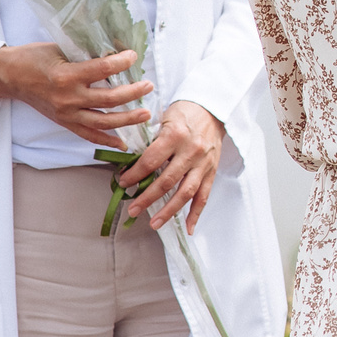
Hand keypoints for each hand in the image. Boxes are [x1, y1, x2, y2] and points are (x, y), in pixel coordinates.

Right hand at [0, 45, 151, 146]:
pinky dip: (107, 140)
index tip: (134, 56)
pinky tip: (124, 143)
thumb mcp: (60, 49)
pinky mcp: (64, 122)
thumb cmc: (34, 58)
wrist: (9, 76)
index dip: (122, 62)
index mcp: (66, 76)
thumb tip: (117, 50)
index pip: (102, 69)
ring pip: (103, 122)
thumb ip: (87, 54)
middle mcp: (67, 98)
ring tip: (145, 114)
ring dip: (127, 119)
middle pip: (108, 99)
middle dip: (133, 93)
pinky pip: (88, 135)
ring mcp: (66, 114)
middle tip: (148, 86)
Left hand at [120, 99, 223, 233]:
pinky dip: (196, 213)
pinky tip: (188, 228)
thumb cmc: (185, 112)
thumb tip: (132, 166)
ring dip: (169, 210)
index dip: (134, 175)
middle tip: (132, 210)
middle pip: (166, 181)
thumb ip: (151, 142)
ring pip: (185, 192)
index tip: (123, 183)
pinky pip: (205, 195)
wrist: (214, 109)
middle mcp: (191, 151)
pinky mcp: (212, 170)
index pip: (150, 161)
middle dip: (147, 198)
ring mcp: (203, 163)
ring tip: (155, 223)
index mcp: (175, 135)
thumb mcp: (164, 119)